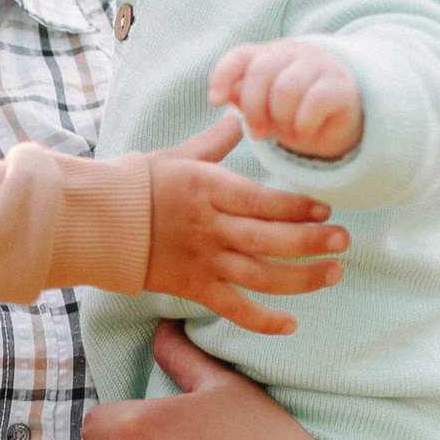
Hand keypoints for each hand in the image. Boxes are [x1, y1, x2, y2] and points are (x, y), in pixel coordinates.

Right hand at [141, 121, 347, 336]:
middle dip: (311, 242)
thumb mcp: (177, 155)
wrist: (96, 221)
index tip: (325, 209)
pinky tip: (290, 325)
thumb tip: (237, 114)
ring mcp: (204, 260)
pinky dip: (262, 320)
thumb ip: (214, 142)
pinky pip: (233, 308)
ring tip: (333, 273)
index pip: (263, 200)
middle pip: (270, 239)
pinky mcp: (194, 286)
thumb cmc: (137, 184)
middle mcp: (211, 226)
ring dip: (301, 278)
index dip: (298, 207)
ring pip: (261, 275)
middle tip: (343, 242)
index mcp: (209, 189)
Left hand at [209, 36, 364, 160]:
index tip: (214, 100)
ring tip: (288, 133)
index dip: (223, 75)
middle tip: (258, 133)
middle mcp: (293, 54)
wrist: (343, 120)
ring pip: (286, 87)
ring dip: (281, 118)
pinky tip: (306, 131)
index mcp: (269, 55)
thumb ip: (243, 98)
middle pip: (261, 71)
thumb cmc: (295, 112)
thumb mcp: (264, 109)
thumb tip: (224, 94)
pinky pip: (315, 101)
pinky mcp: (341, 86)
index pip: (241, 56)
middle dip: (254, 108)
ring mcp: (319, 66)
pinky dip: (304, 123)